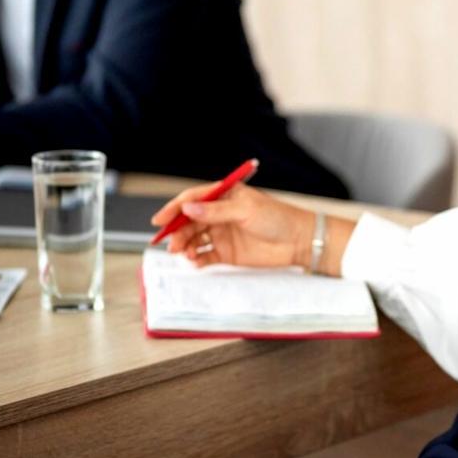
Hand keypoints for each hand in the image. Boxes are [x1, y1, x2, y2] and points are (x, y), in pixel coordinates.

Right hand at [151, 182, 315, 269]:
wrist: (298, 241)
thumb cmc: (277, 218)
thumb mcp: (246, 210)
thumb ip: (216, 210)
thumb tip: (189, 207)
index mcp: (223, 195)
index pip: (192, 199)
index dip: (174, 209)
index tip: (159, 220)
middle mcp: (219, 214)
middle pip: (189, 221)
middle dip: (178, 232)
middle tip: (171, 244)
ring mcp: (222, 233)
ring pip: (194, 239)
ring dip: (185, 246)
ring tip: (184, 254)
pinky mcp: (227, 253)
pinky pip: (205, 255)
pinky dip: (196, 258)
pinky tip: (195, 261)